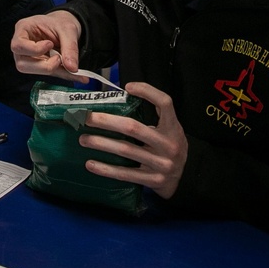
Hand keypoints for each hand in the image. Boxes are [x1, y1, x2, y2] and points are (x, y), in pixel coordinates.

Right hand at [10, 10, 87, 83]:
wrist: (64, 25)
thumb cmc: (60, 22)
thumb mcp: (67, 29)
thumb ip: (70, 47)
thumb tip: (72, 68)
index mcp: (23, 29)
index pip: (17, 45)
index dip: (34, 49)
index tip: (50, 44)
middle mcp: (22, 45)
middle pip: (22, 64)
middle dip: (43, 66)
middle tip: (58, 58)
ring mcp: (29, 57)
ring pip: (33, 72)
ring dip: (52, 70)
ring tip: (65, 61)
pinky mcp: (39, 65)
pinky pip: (48, 74)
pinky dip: (63, 75)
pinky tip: (78, 75)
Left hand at [80, 81, 187, 198]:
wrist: (185, 177)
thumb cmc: (169, 146)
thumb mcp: (170, 129)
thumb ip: (153, 116)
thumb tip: (120, 99)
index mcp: (173, 128)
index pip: (165, 103)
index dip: (147, 92)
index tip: (127, 87)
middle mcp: (168, 145)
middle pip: (133, 128)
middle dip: (107, 121)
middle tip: (87, 117)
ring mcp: (161, 164)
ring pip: (125, 150)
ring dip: (101, 143)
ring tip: (83, 139)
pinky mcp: (152, 180)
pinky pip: (125, 174)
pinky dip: (106, 169)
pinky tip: (90, 164)